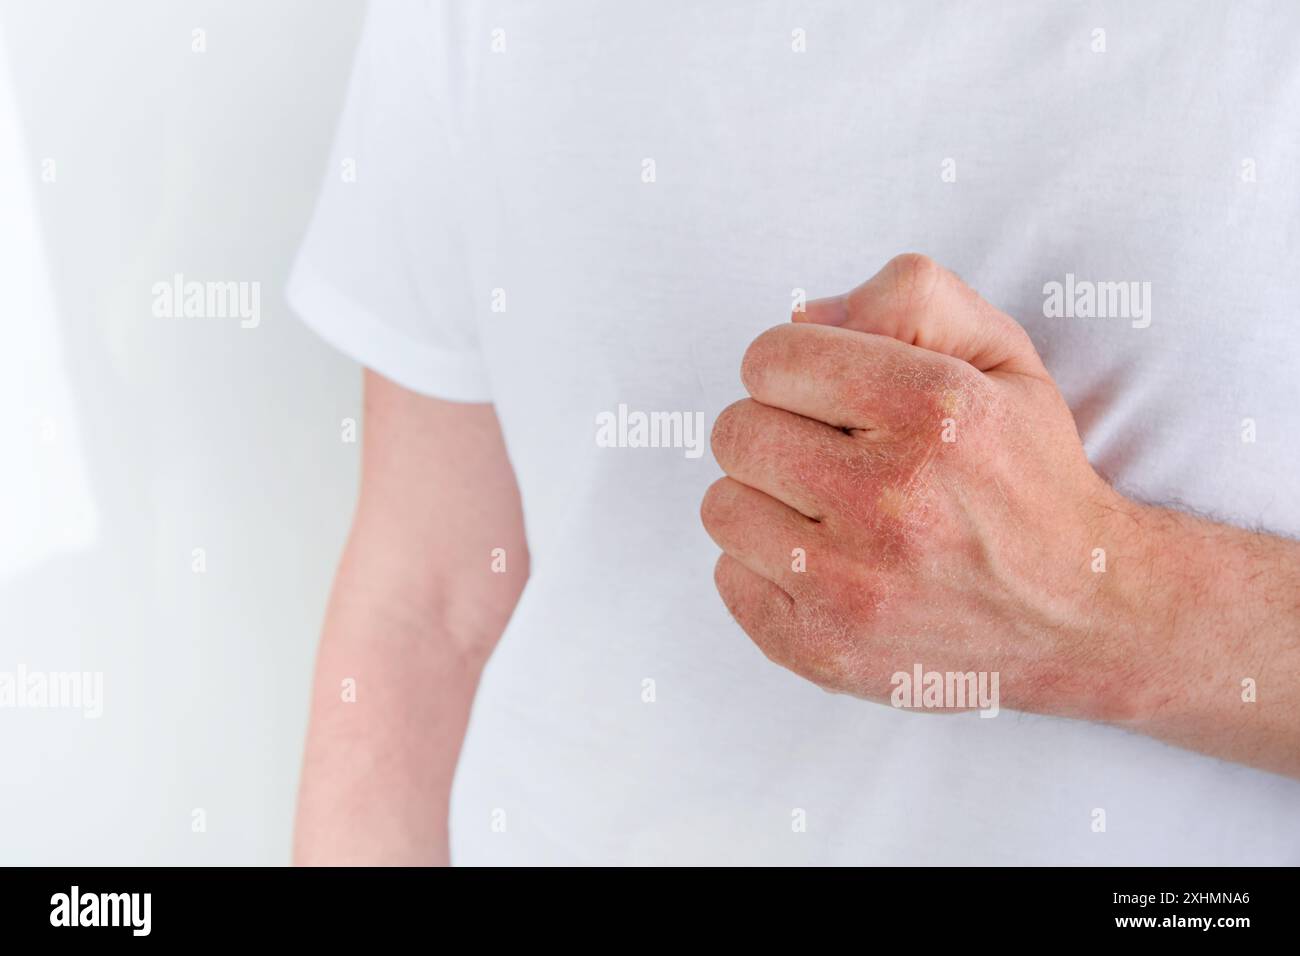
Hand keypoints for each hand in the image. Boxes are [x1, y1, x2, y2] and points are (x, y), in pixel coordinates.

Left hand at [702, 253, 1154, 721]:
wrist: (1082, 613)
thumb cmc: (1028, 476)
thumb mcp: (1001, 354)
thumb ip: (909, 297)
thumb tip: (803, 315)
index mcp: (932, 410)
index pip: (769, 359)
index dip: (792, 367)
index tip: (824, 393)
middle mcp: (889, 500)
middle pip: (736, 432)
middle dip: (774, 429)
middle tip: (828, 452)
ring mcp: (852, 585)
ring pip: (722, 506)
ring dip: (765, 499)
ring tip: (824, 510)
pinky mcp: (825, 648)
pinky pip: (728, 579)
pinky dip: (763, 567)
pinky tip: (824, 563)